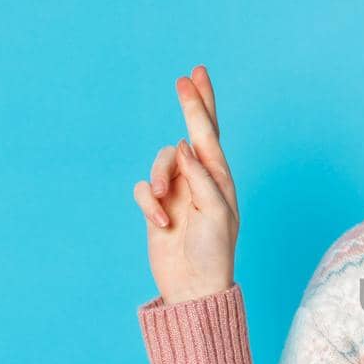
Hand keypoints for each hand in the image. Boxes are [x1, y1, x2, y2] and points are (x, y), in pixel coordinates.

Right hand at [131, 65, 239, 304]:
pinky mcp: (156, 206)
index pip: (211, 135)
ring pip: (160, 162)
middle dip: (192, 106)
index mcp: (220, 179)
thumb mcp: (215, 214)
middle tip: (185, 78)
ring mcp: (178, 191)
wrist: (193, 287)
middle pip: (193, 134)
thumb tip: (186, 146)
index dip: (202, 105)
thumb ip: (202, 178)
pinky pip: (143, 190)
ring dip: (158, 178)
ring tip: (162, 203)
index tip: (194, 76)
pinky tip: (159, 223)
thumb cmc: (213, 253)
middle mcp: (200, 179)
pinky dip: (147, 203)